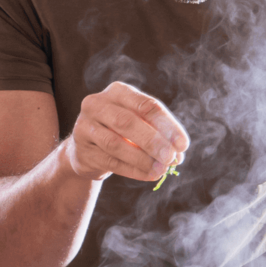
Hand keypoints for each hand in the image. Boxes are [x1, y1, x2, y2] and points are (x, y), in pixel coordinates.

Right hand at [62, 81, 189, 181]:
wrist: (89, 148)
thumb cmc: (122, 132)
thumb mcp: (140, 124)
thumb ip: (159, 134)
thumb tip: (178, 154)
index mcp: (117, 91)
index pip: (146, 105)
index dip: (167, 125)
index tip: (183, 145)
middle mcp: (97, 104)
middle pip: (127, 122)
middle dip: (153, 142)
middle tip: (171, 158)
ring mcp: (84, 126)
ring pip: (115, 144)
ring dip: (142, 159)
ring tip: (161, 169)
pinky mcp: (81, 149)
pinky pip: (110, 161)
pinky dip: (133, 170)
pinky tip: (149, 175)